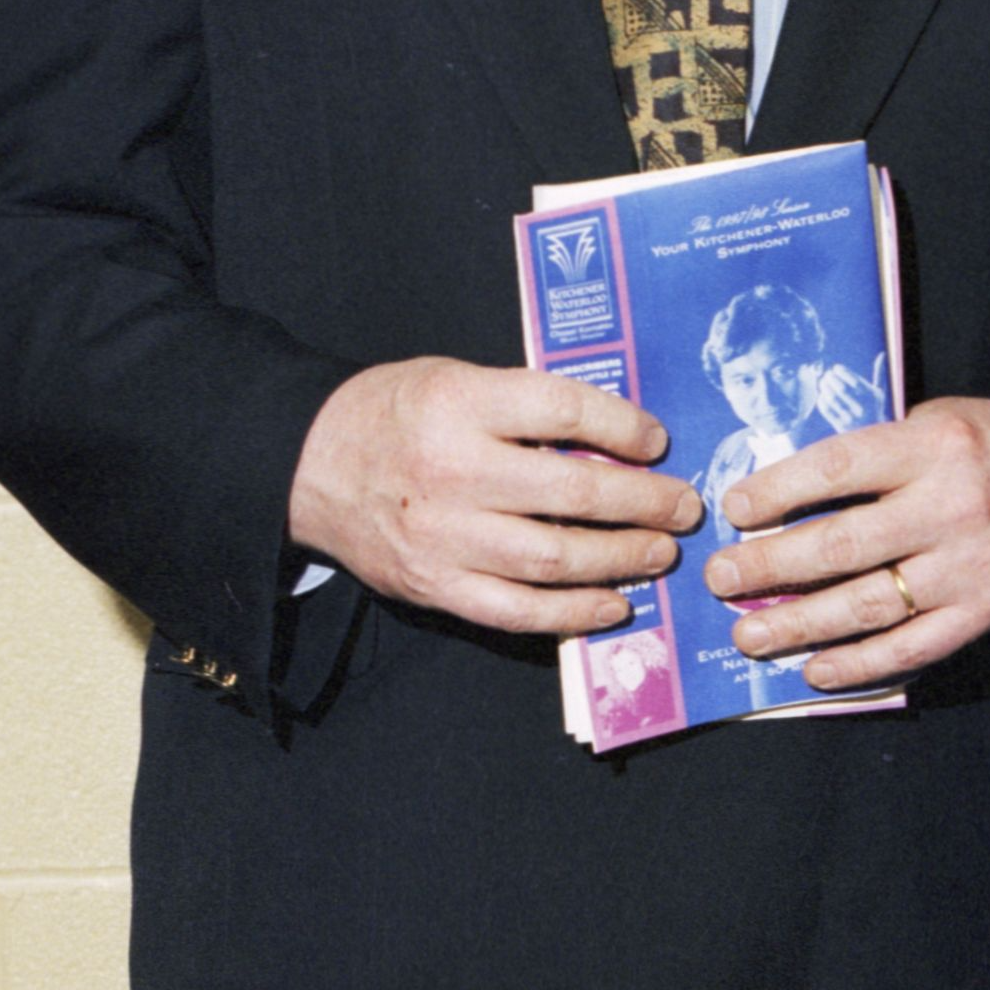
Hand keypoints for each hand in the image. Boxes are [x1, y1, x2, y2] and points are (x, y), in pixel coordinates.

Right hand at [287, 356, 700, 637]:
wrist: (306, 463)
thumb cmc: (394, 412)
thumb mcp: (455, 377)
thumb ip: (524, 403)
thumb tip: (618, 433)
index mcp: (460, 403)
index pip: (563, 412)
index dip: (623, 427)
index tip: (658, 440)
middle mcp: (452, 471)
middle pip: (572, 492)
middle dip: (644, 502)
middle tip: (684, 506)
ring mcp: (441, 536)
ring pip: (553, 558)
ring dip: (620, 559)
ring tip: (660, 552)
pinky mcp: (432, 585)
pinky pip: (515, 610)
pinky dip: (572, 612)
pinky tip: (612, 604)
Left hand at [697, 396, 989, 693]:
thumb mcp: (935, 420)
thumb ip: (874, 452)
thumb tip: (786, 491)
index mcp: (934, 447)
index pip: (840, 468)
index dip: (780, 490)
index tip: (734, 509)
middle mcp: (951, 508)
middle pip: (843, 544)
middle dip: (770, 565)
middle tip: (720, 577)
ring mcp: (969, 568)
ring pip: (869, 604)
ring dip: (799, 624)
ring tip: (748, 634)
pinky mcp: (985, 612)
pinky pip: (912, 648)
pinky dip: (859, 664)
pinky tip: (814, 668)